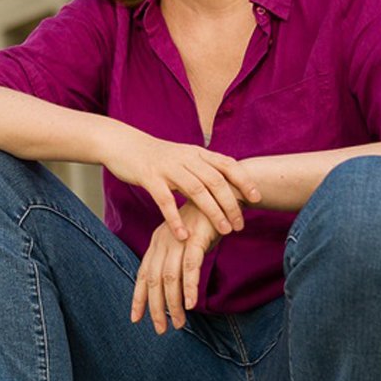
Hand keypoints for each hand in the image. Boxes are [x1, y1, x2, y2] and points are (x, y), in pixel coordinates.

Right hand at [100, 125, 260, 240]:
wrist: (124, 144)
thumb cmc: (157, 157)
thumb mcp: (184, 157)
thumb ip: (203, 168)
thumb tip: (227, 185)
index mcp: (197, 153)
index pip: (227, 164)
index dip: (243, 180)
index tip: (256, 198)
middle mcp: (186, 158)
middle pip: (215, 181)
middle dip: (231, 203)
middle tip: (240, 225)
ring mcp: (167, 167)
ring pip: (195, 190)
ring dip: (212, 212)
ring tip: (223, 231)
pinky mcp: (149, 177)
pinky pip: (164, 200)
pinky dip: (175, 219)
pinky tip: (183, 236)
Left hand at [131, 203, 220, 333]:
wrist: (223, 196)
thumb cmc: (205, 224)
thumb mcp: (185, 243)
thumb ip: (177, 262)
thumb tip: (175, 290)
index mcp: (157, 243)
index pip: (143, 275)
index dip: (139, 298)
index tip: (137, 319)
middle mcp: (163, 242)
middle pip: (153, 281)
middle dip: (156, 308)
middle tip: (161, 330)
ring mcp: (178, 240)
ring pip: (170, 278)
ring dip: (173, 304)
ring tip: (179, 324)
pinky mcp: (196, 239)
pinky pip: (190, 267)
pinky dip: (189, 287)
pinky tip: (190, 304)